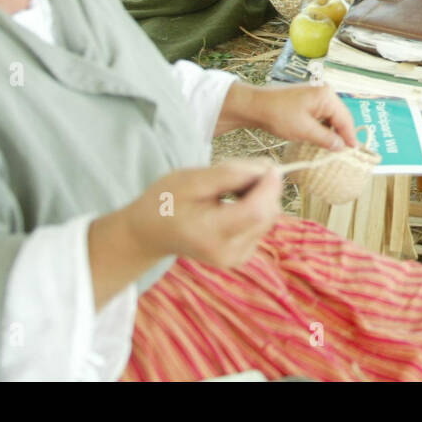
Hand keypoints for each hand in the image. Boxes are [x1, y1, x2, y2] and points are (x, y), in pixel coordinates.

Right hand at [123, 160, 283, 267]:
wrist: (152, 233)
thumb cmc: (166, 202)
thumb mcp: (191, 180)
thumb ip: (229, 174)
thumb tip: (267, 169)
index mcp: (212, 236)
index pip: (257, 212)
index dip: (269, 185)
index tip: (265, 164)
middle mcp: (230, 253)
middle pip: (267, 213)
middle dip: (264, 187)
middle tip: (236, 172)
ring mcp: (238, 257)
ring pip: (269, 216)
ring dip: (260, 195)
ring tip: (229, 187)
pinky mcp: (245, 253)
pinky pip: (263, 222)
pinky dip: (256, 205)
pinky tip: (233, 200)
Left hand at [237, 83, 359, 150]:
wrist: (255, 106)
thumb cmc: (278, 115)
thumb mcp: (304, 131)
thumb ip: (325, 139)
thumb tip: (341, 147)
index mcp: (325, 95)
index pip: (344, 118)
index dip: (350, 136)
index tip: (353, 150)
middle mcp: (324, 91)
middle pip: (340, 115)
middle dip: (342, 133)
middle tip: (345, 150)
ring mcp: (316, 93)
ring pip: (331, 116)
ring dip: (332, 130)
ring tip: (334, 146)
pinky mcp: (308, 98)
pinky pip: (322, 114)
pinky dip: (323, 126)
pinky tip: (322, 137)